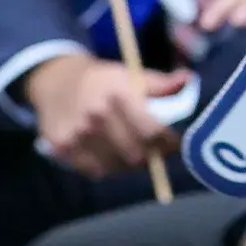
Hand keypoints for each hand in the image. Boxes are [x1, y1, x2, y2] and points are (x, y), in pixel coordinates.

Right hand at [24, 54, 189, 179]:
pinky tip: (111, 154)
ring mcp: (77, 134)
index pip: (152, 132)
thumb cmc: (103, 80)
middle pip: (136, 155)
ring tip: (134, 151)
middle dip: (151, 156)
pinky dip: (107, 167)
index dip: (168, 143)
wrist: (57, 81)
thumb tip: (188, 78)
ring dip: (130, 164)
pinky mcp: (63, 148)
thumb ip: (161, 83)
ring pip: (117, 166)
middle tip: (155, 151)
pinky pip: (95, 171)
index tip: (172, 143)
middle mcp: (96, 115)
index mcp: (118, 94)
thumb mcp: (131, 75)